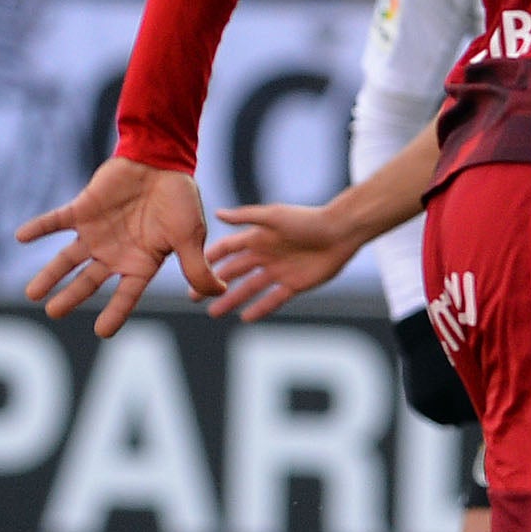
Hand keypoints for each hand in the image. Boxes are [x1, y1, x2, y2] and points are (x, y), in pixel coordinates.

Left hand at [16, 157, 217, 335]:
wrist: (162, 160)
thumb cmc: (180, 199)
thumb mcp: (191, 236)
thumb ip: (197, 267)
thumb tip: (218, 292)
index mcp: (141, 262)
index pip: (126, 294)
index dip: (115, 312)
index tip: (102, 332)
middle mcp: (115, 252)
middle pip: (89, 281)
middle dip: (71, 297)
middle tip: (53, 312)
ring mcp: (96, 232)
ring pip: (68, 260)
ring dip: (50, 275)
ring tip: (32, 294)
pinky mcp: (82, 210)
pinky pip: (55, 221)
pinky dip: (38, 228)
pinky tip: (21, 237)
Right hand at [204, 199, 366, 320]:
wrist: (341, 232)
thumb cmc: (308, 220)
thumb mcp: (274, 216)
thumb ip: (246, 217)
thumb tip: (216, 213)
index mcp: (258, 238)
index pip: (227, 250)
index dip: (209, 259)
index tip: (189, 268)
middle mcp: (265, 255)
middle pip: (234, 272)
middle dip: (214, 284)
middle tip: (193, 297)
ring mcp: (279, 271)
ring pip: (250, 289)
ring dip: (232, 300)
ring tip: (214, 313)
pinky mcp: (295, 284)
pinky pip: (274, 299)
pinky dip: (260, 308)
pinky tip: (245, 318)